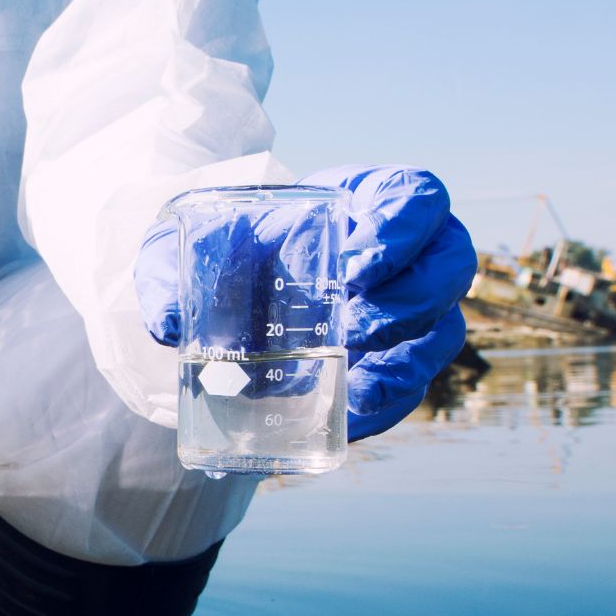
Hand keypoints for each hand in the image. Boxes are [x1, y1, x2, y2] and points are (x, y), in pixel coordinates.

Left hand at [135, 165, 474, 439]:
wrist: (227, 294)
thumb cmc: (230, 246)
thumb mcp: (194, 242)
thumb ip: (173, 265)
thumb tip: (166, 321)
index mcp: (372, 201)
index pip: (420, 199)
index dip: (405, 229)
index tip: (358, 263)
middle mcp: (410, 254)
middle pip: (450, 269)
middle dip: (409, 302)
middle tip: (353, 325)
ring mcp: (411, 313)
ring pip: (440, 334)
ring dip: (404, 360)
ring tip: (355, 382)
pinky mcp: (395, 364)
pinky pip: (412, 389)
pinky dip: (385, 405)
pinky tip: (351, 416)